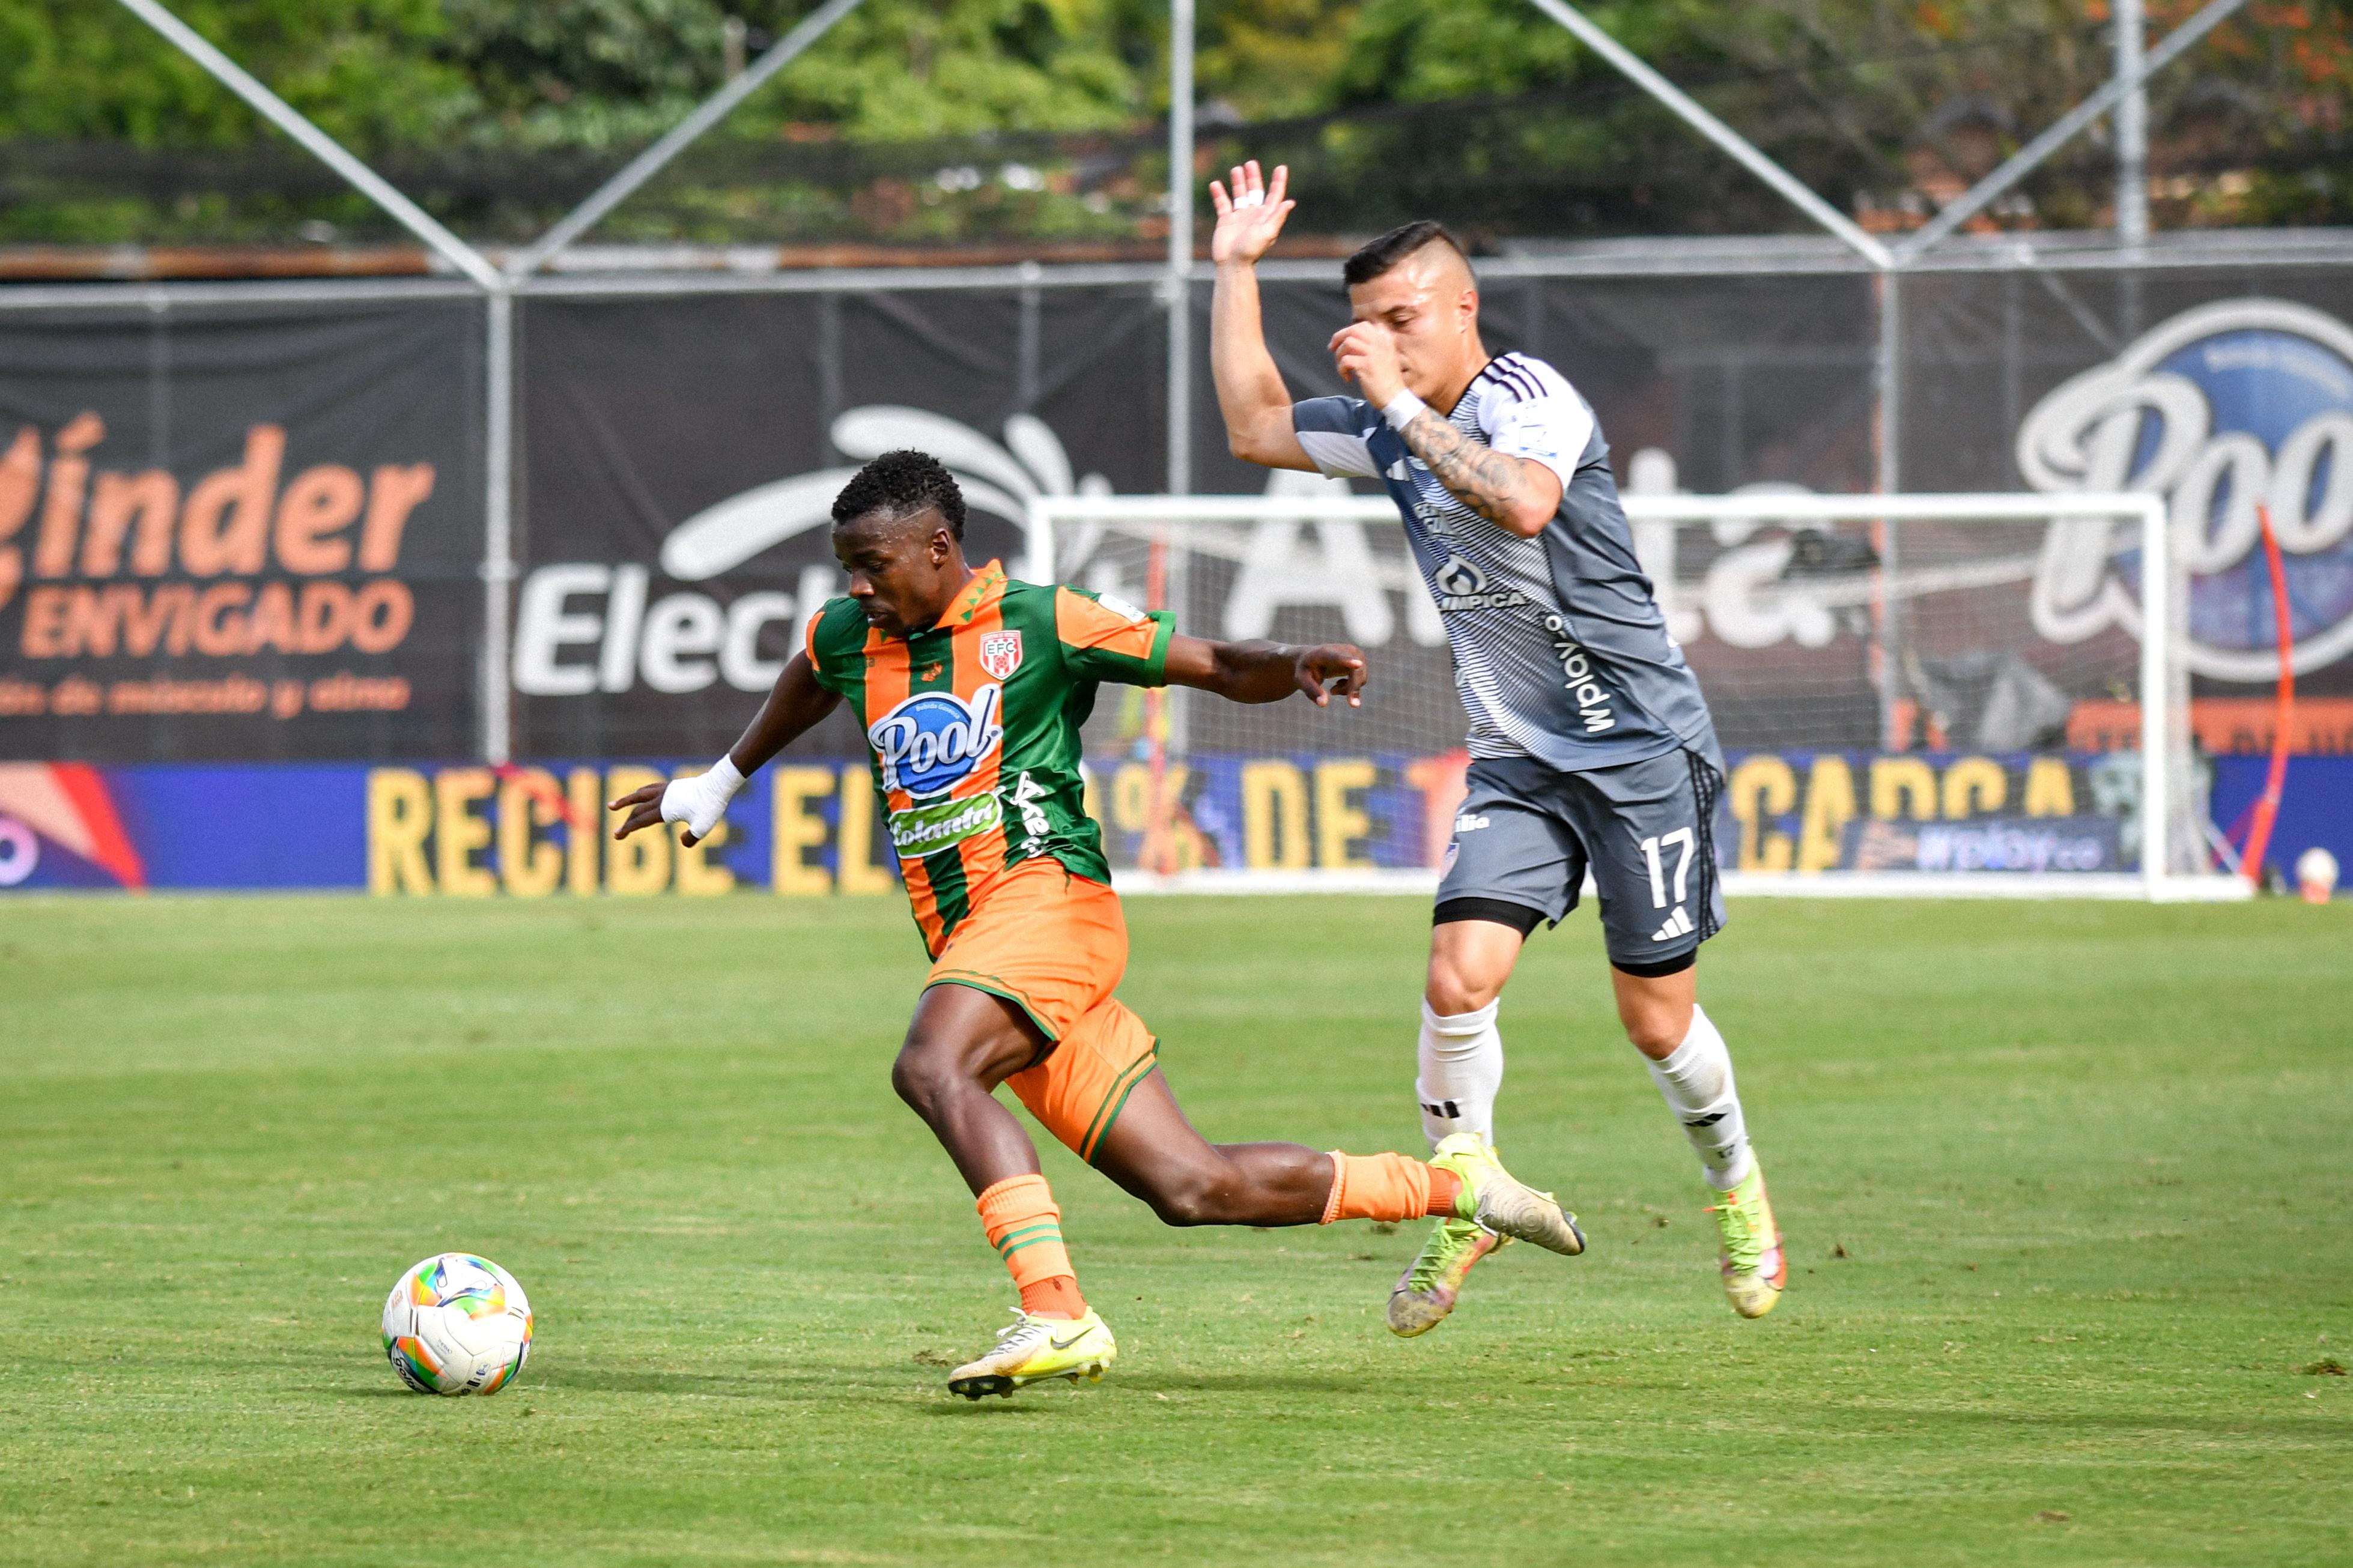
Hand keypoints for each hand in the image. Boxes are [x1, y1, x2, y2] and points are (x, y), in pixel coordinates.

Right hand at [608, 762, 739, 847]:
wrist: (717, 785)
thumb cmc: (711, 806)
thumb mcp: (704, 827)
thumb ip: (691, 838)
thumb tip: (682, 842)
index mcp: (665, 809)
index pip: (641, 820)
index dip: (628, 829)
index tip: (617, 836)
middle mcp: (662, 798)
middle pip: (637, 810)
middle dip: (626, 823)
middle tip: (616, 834)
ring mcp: (665, 790)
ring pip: (639, 795)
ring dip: (625, 801)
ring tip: (612, 805)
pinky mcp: (671, 785)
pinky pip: (649, 788)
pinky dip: (640, 793)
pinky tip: (638, 795)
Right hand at [1208, 159, 1293, 266]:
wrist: (1233, 264)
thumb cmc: (1251, 251)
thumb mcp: (1267, 233)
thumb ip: (1277, 217)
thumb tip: (1290, 202)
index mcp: (1265, 216)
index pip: (1274, 195)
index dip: (1278, 182)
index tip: (1281, 168)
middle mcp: (1253, 214)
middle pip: (1255, 191)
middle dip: (1254, 177)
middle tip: (1251, 163)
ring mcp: (1239, 217)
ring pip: (1239, 195)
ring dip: (1238, 182)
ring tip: (1236, 169)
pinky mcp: (1225, 221)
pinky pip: (1222, 204)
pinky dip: (1219, 193)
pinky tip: (1216, 184)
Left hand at [1294, 644, 1367, 707]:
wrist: (1313, 658)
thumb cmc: (1306, 669)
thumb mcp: (1302, 680)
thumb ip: (1312, 691)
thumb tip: (1323, 704)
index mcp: (1325, 653)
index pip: (1337, 657)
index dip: (1347, 661)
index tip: (1358, 664)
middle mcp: (1344, 650)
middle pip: (1355, 672)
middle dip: (1354, 688)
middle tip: (1353, 705)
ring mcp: (1355, 654)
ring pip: (1360, 679)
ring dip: (1347, 690)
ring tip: (1333, 689)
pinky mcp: (1361, 660)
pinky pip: (1361, 680)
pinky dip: (1351, 688)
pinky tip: (1339, 685)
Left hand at [1328, 321, 1403, 408]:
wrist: (1396, 398)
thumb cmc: (1387, 381)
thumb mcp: (1385, 357)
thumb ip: (1372, 347)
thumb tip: (1349, 341)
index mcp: (1385, 339)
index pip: (1364, 326)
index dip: (1349, 331)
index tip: (1341, 342)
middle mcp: (1381, 343)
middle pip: (1354, 329)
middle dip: (1338, 337)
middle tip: (1331, 348)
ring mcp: (1374, 353)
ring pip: (1347, 343)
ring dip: (1339, 355)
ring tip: (1342, 368)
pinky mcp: (1366, 366)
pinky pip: (1345, 360)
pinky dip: (1341, 369)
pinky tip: (1348, 378)